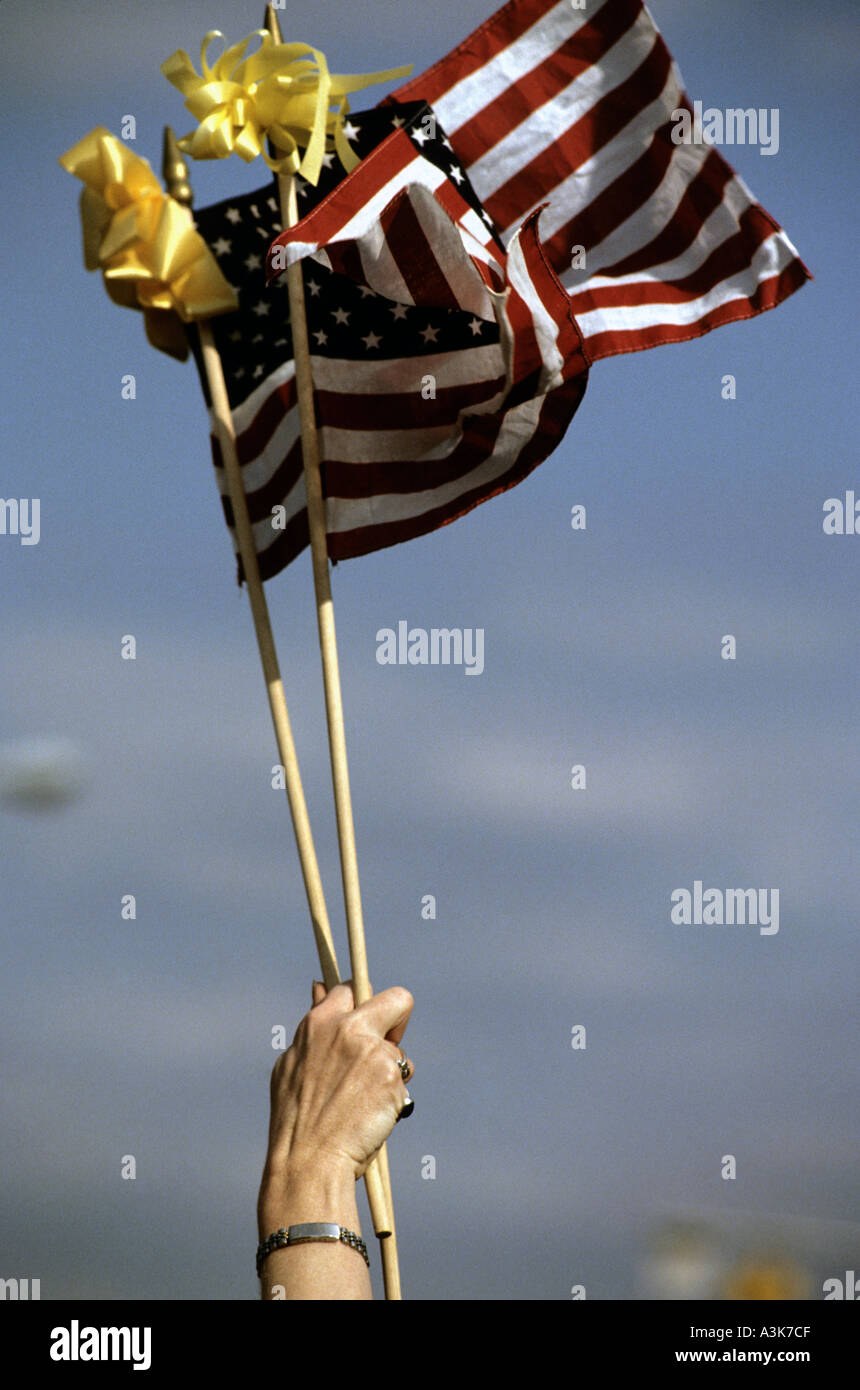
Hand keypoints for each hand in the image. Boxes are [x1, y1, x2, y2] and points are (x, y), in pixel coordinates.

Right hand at [260, 982, 414, 1197]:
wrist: (308, 1163)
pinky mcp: (392, 1077)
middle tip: (387, 1050)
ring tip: (364, 1103)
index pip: (350, 988)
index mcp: (319, 1023)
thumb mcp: (293, 1064)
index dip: (363, 1004)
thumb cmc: (296, 1119)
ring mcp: (373, 1052)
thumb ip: (313, 1026)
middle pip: (397, 999)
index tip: (365, 1023)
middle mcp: (348, 1029)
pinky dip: (392, 1100)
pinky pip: (402, 1082)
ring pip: (400, 1053)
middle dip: (399, 1020)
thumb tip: (320, 986)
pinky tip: (371, 1117)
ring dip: (390, 1074)